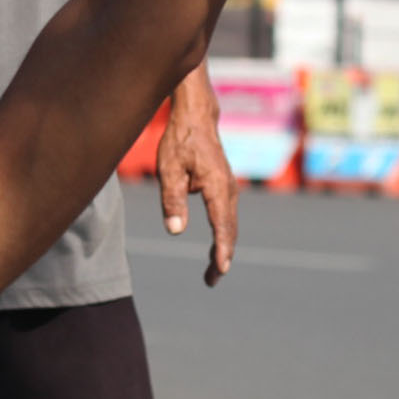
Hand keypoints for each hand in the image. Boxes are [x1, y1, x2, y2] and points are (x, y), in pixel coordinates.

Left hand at [157, 80, 238, 285]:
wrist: (197, 117)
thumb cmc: (180, 141)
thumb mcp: (169, 170)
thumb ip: (172, 201)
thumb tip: (175, 231)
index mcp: (217, 188)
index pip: (221, 226)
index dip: (221, 250)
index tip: (220, 270)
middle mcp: (229, 191)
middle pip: (229, 231)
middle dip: (222, 257)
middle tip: (211, 281)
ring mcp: (229, 189)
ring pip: (229, 225)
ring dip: (223, 248)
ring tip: (212, 271)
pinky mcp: (225, 187)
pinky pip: (227, 216)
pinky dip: (224, 234)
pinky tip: (216, 247)